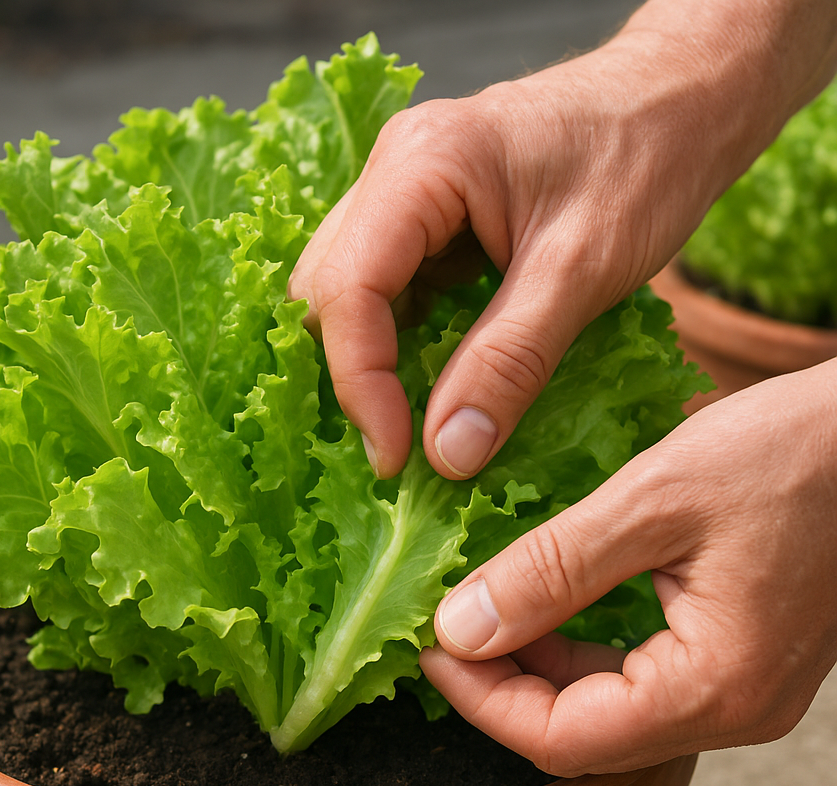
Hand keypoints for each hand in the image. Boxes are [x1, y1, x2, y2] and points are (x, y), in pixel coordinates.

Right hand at [288, 3, 835, 479]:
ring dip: (369, 362)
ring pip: (347, 294)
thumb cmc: (646, 162)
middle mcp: (392, 172)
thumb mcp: (581, 272)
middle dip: (354, 375)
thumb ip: (509, 363)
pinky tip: (430, 379)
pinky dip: (398, 343)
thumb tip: (447, 455)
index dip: (361, 385)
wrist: (682, 102)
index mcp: (419, 166)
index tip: (395, 458)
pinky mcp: (426, 219)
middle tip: (398, 447)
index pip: (349, 290)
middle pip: (327, 291)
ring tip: (408, 422)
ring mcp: (404, 194)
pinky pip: (386, 290)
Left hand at [421, 363, 836, 774]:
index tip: (429, 645)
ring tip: (483, 612)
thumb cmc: (793, 453)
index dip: (482, 700)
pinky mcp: (738, 660)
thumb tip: (460, 627)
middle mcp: (733, 709)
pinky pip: (639, 680)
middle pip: (582, 736)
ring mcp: (741, 689)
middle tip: (446, 629)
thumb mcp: (651, 501)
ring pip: (606, 712)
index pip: (564, 738)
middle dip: (502, 687)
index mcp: (717, 687)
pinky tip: (544, 605)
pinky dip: (579, 650)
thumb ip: (550, 571)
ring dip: (537, 667)